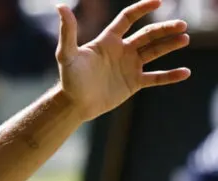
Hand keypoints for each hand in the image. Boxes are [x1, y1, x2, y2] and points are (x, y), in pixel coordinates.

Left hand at [56, 0, 190, 120]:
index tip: (158, 2)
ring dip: (170, 45)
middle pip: (147, 34)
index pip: (128, 18)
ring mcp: (130, 66)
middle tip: (182, 25)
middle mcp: (122, 50)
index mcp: (108, 40)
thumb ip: (68, 31)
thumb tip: (60, 7)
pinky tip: (185, 72)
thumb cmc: (69, 79)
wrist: (74, 105)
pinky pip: (156, 77)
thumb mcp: (67, 54)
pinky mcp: (134, 82)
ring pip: (155, 52)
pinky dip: (170, 75)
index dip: (142, 8)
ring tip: (184, 39)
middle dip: (164, 29)